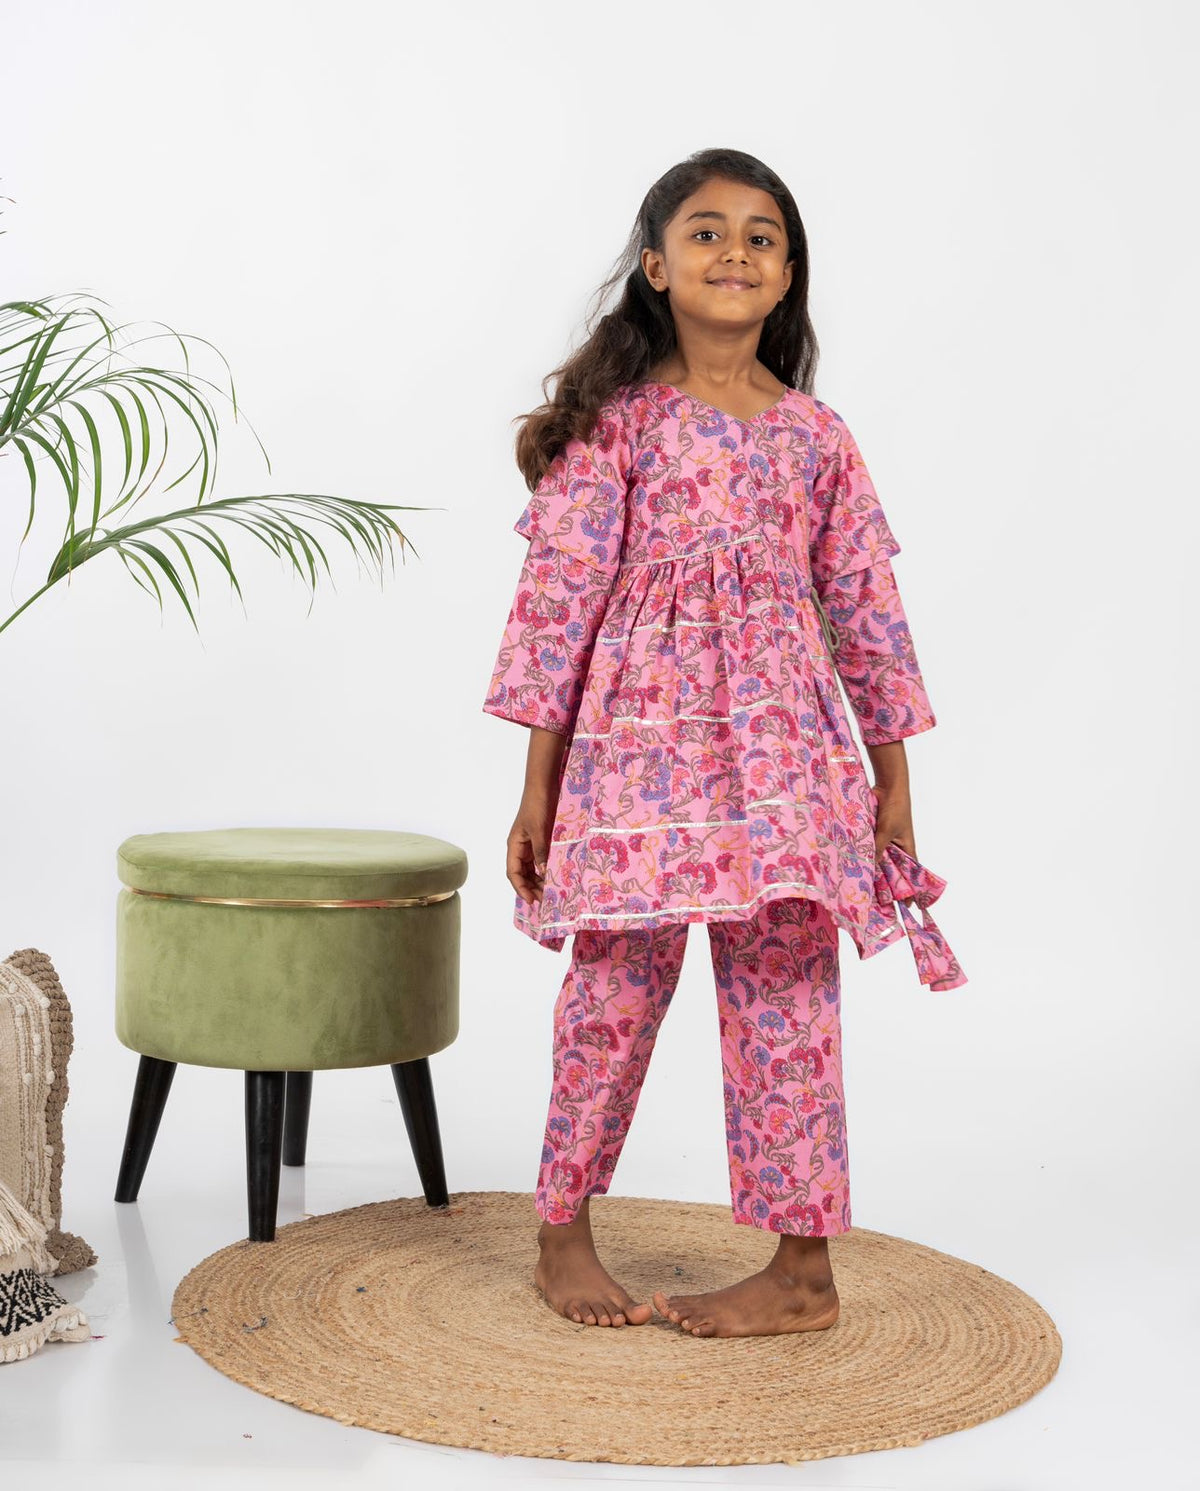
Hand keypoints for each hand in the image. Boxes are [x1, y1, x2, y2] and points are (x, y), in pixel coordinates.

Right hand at [507, 784, 556, 905]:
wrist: (543, 786)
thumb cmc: (537, 806)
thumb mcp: (539, 830)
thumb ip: (540, 852)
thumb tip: (543, 873)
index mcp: (514, 845)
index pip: (513, 873)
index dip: (521, 888)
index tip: (532, 901)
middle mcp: (520, 847)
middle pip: (522, 874)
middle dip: (531, 887)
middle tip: (545, 900)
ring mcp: (529, 844)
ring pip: (531, 868)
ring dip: (539, 880)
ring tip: (551, 891)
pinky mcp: (540, 840)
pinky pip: (540, 859)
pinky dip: (545, 869)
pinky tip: (554, 875)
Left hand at [871, 783, 916, 903]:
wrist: (888, 786)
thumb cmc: (895, 808)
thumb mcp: (886, 831)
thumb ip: (877, 848)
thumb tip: (869, 867)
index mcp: (908, 849)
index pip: (911, 876)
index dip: (910, 891)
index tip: (909, 908)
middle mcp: (897, 848)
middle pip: (892, 871)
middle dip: (886, 885)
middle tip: (877, 904)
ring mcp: (884, 841)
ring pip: (878, 861)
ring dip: (872, 870)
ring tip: (862, 889)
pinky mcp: (873, 833)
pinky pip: (869, 848)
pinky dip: (864, 855)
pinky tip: (852, 866)